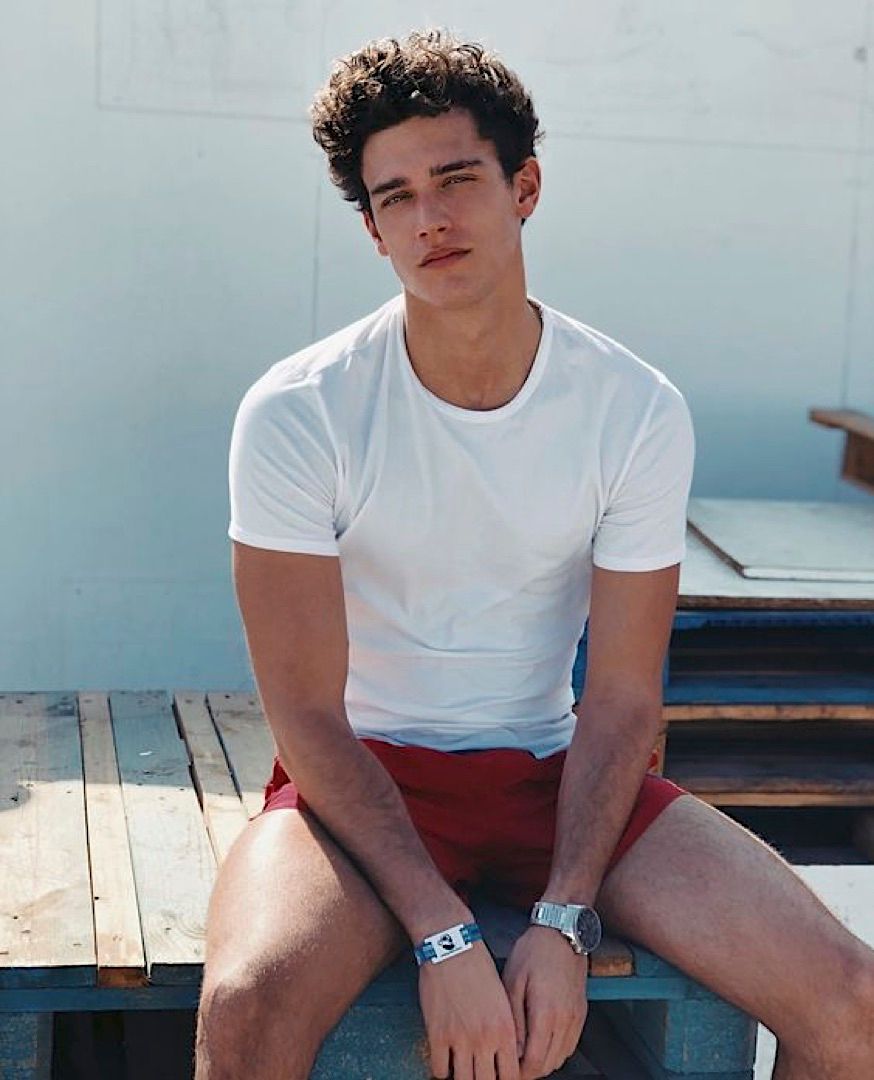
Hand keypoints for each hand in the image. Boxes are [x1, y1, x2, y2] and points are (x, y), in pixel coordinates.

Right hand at [419, 940, 520, 1079]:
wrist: (453, 947)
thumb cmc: (479, 968)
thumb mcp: (503, 998)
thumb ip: (506, 1029)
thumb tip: (507, 1055)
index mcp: (505, 1029)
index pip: (511, 1077)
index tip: (499, 1077)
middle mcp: (485, 1039)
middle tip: (481, 1074)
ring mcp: (460, 1038)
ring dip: (463, 1077)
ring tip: (464, 1070)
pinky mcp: (437, 1034)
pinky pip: (439, 1069)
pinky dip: (442, 1069)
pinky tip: (445, 1060)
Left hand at [501, 926, 588, 1078]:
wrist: (562, 932)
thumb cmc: (534, 952)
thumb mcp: (513, 981)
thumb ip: (514, 1019)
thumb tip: (512, 1049)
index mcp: (546, 1014)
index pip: (535, 1063)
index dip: (519, 1073)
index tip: (507, 1069)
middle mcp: (565, 1020)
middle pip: (549, 1065)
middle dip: (529, 1070)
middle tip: (513, 1063)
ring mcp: (576, 1017)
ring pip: (561, 1058)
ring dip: (543, 1062)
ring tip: (525, 1053)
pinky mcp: (581, 1013)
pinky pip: (570, 1045)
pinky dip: (556, 1051)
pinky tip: (542, 1041)